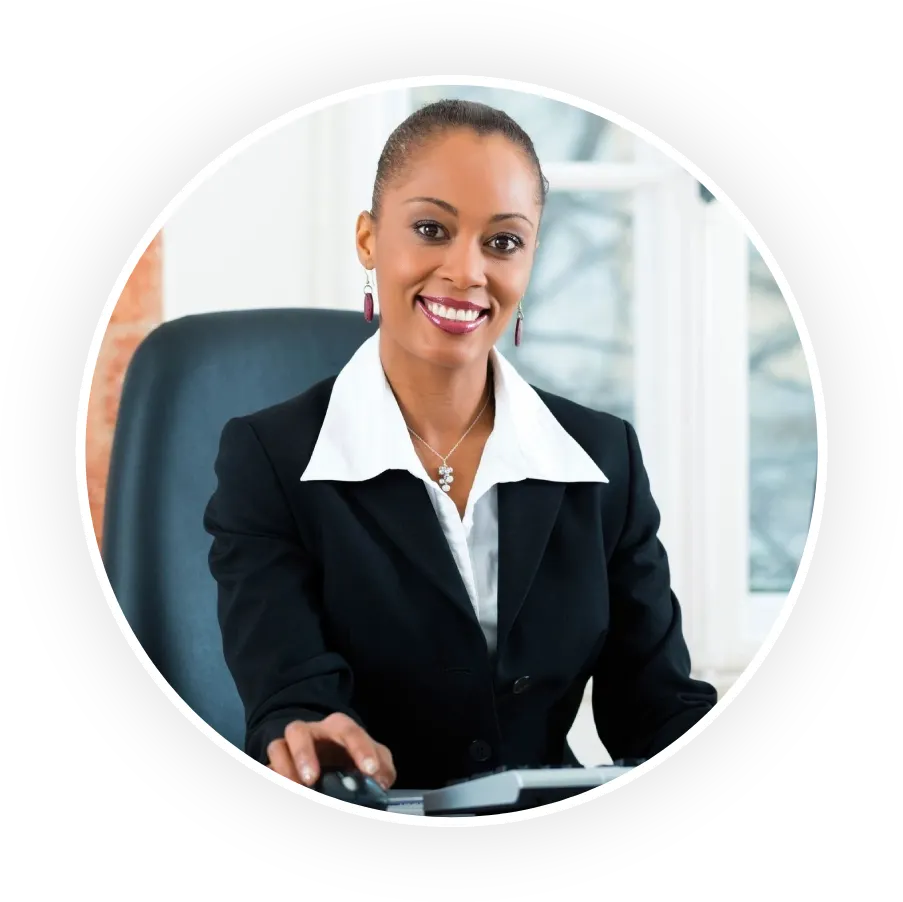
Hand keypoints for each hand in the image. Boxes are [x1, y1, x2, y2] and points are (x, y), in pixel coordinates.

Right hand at [266, 713, 395, 788]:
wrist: (327, 753)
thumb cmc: (350, 754)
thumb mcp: (372, 757)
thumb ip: (382, 766)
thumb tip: (382, 781)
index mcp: (338, 728)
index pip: (349, 730)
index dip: (360, 748)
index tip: (370, 770)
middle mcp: (311, 732)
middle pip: (300, 731)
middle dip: (304, 753)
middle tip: (312, 779)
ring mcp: (290, 746)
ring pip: (278, 746)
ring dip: (285, 767)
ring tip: (298, 787)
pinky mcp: (276, 762)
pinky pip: (268, 764)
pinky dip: (274, 773)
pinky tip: (284, 783)